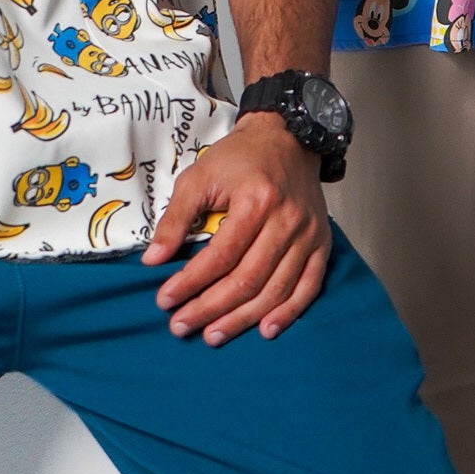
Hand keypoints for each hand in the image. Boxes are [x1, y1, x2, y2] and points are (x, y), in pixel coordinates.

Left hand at [144, 113, 332, 345]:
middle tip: (181, 326)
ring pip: (275, 289)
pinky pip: (309, 286)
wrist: (288, 138)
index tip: (165, 300)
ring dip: (242, 318)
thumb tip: (153, 260)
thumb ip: (176, 218)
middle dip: (210, 308)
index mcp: (256, 200)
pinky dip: (289, 312)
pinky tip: (265, 330)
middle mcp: (287, 220)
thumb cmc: (240, 157)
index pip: (220, 255)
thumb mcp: (199, 176)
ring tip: (212, 335)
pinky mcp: (321, 243)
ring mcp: (308, 234)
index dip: (191, 282)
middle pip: (247, 278)